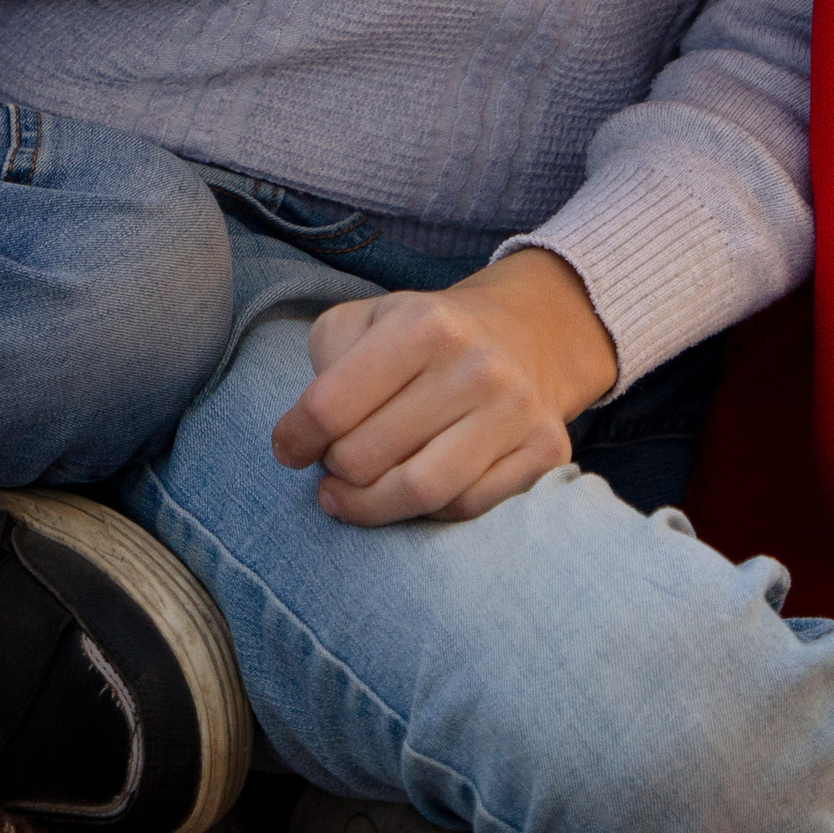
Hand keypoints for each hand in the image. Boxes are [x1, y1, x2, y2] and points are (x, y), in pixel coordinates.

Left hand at [272, 250, 616, 524]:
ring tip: (349, 497)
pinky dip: (426, 512)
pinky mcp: (545, 452)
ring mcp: (516, 410)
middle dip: (333, 471)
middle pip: (368, 455)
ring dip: (369, 507)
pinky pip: (466, 508)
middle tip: (329, 468)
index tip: (288, 449)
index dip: (296, 438)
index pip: (331, 404)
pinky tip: (408, 493)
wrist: (524, 334)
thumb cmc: (426, 334)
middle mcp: (476, 365)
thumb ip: (327, 364)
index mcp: (423, 322)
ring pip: (420, 492)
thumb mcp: (366, 320)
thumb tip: (304, 438)